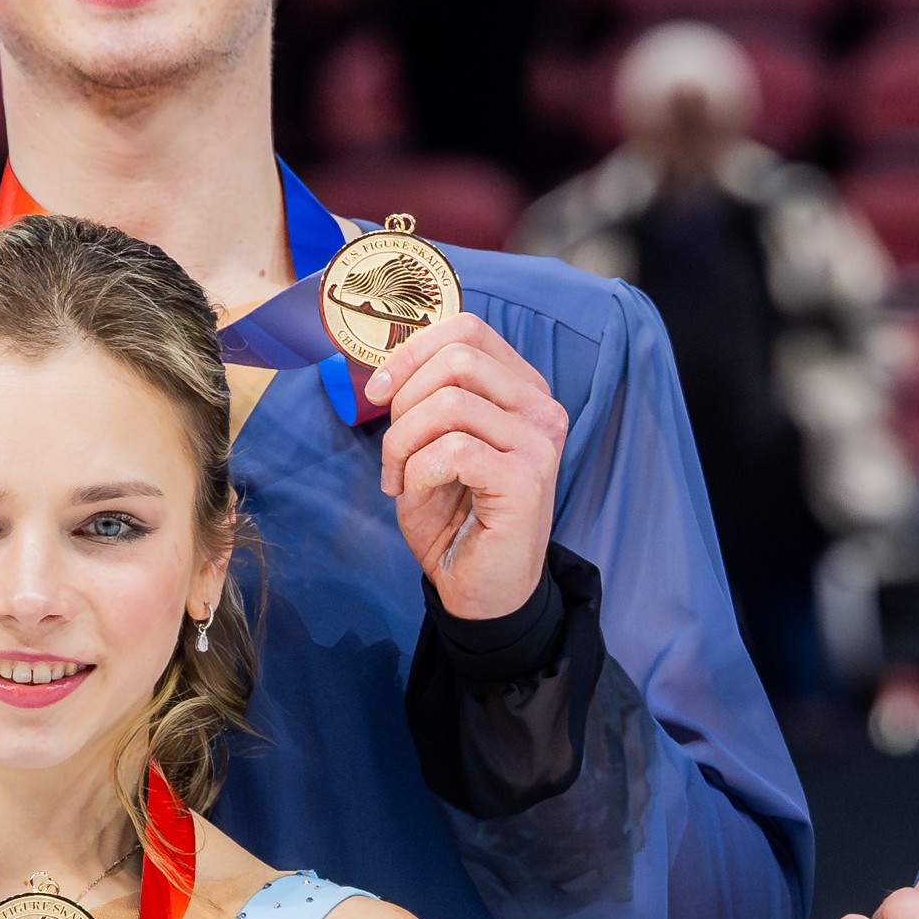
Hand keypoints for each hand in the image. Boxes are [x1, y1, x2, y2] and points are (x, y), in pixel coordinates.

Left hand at [364, 308, 567, 623]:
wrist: (480, 588)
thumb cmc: (455, 516)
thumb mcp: (432, 442)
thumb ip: (425, 397)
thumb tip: (387, 366)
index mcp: (521, 389)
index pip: (468, 330)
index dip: (411, 352)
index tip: (378, 391)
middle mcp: (540, 408)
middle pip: (457, 358)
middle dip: (404, 400)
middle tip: (393, 450)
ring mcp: (539, 442)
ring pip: (448, 403)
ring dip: (403, 442)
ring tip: (400, 479)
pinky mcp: (526, 479)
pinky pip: (451, 449)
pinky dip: (417, 471)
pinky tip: (416, 494)